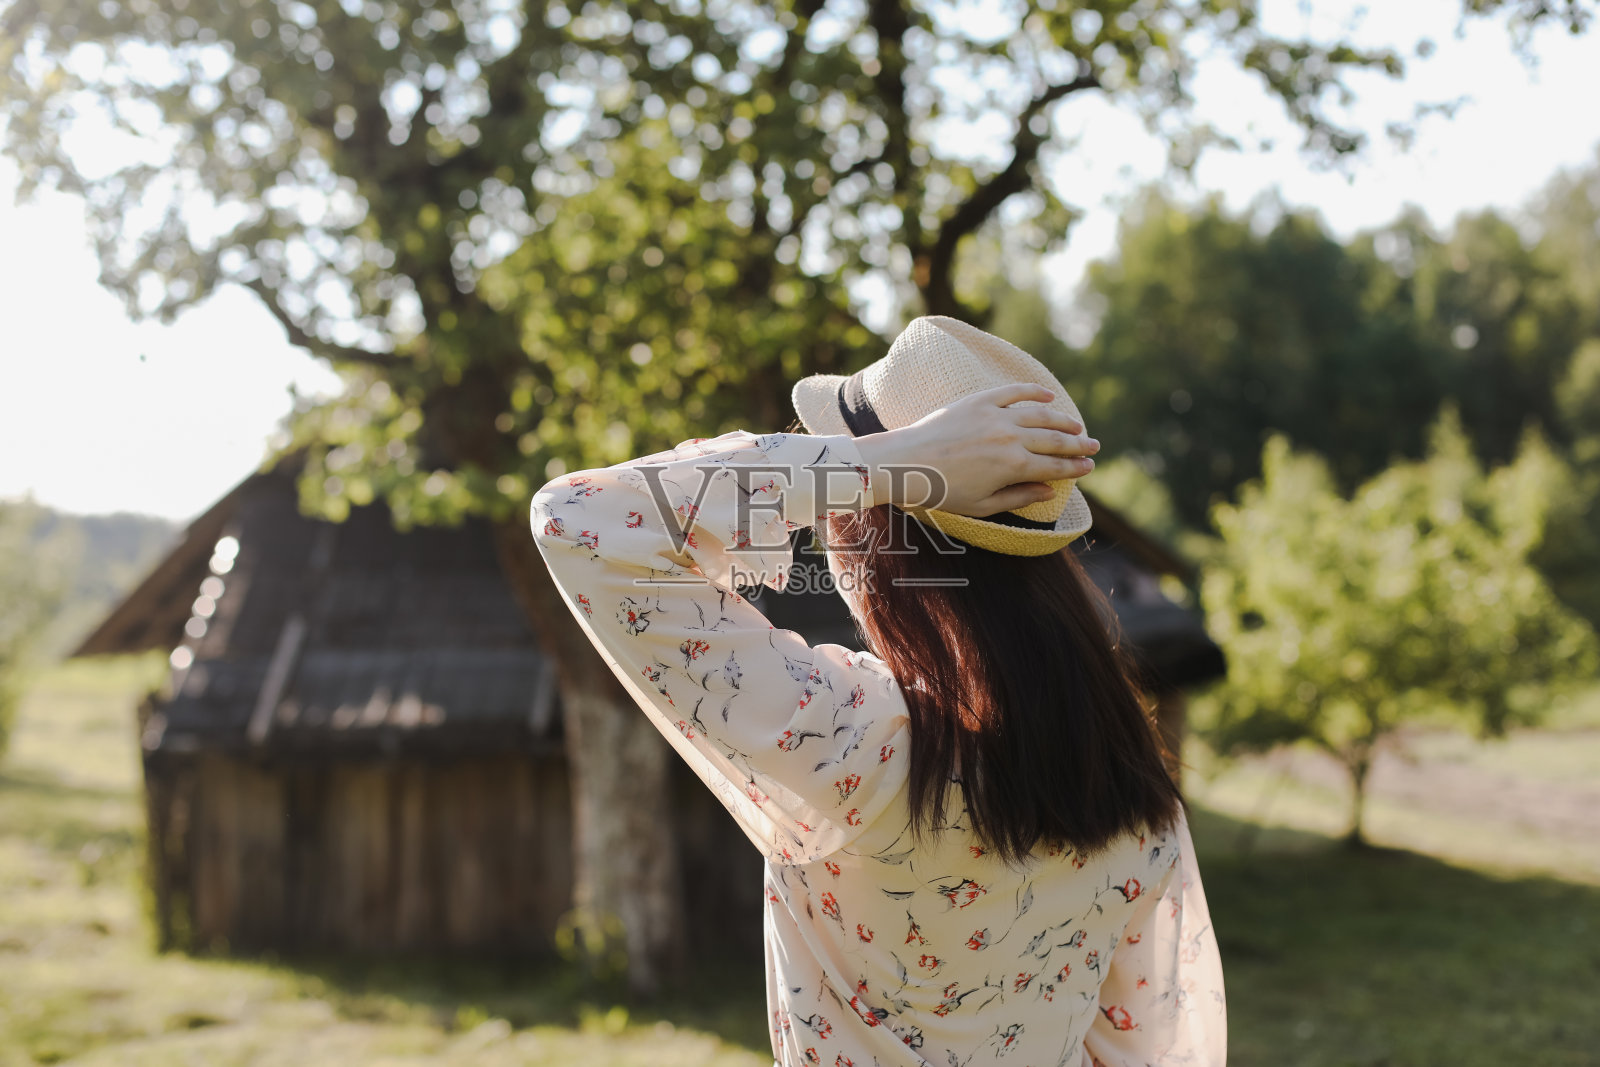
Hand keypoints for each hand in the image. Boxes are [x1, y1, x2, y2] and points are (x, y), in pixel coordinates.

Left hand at [850, 383, 1098, 516]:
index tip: (1089, 467)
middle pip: (1054, 440)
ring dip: (1063, 420)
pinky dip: (1034, 392)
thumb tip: (1048, 493)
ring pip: (1040, 415)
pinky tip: (1049, 396)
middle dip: (1077, 445)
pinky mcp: (979, 401)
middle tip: (1094, 447)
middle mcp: (1010, 438)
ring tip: (1078, 426)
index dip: (1074, 468)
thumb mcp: (981, 505)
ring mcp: (995, 416)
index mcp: (1013, 466)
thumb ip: (1018, 497)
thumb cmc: (940, 491)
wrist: (904, 463)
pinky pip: (1013, 392)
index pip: (1054, 467)